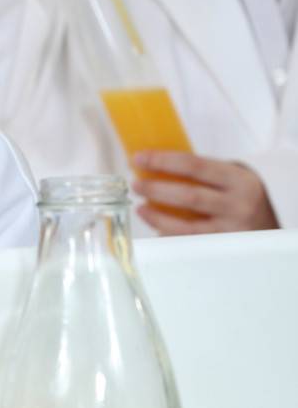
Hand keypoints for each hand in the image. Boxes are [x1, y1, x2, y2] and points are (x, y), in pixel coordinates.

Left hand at [132, 152, 278, 233]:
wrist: (271, 231)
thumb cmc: (243, 199)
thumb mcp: (233, 178)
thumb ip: (203, 173)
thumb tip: (156, 166)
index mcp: (237, 179)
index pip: (194, 165)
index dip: (162, 161)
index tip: (139, 158)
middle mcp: (238, 204)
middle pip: (188, 196)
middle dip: (156, 190)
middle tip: (136, 185)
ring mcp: (231, 230)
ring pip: (187, 225)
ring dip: (158, 217)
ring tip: (140, 208)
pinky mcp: (224, 249)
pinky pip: (190, 243)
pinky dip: (170, 235)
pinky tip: (157, 229)